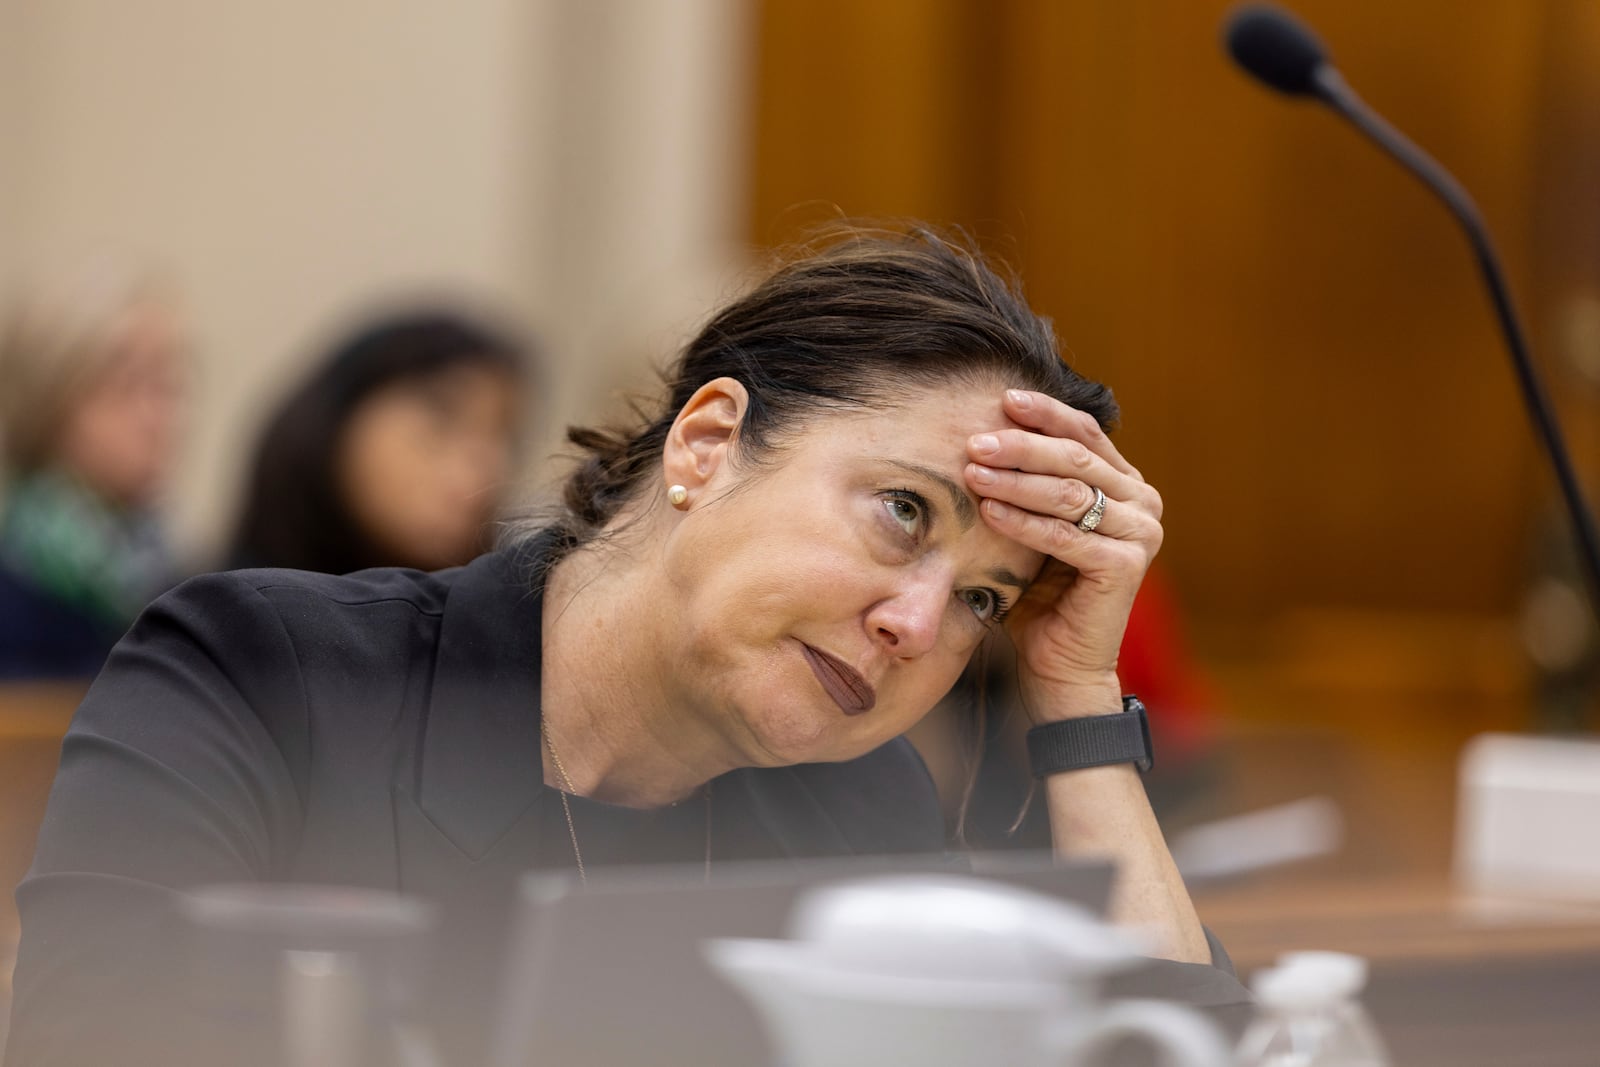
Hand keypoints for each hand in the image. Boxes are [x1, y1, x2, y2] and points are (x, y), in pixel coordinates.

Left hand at [964, 389, 1162, 721]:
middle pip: (1077, 458)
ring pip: (1070, 493)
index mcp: (1125, 484)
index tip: (1004, 398)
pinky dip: (1023, 522)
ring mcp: (1141, 534)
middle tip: (977, 440)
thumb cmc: (1040, 593)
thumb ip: (1032, 482)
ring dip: (1016, 480)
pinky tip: (988, 511)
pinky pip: (1065, 536)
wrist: (1058, 662)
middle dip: (1022, 446)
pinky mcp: (1126, 566)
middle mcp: (1143, 503)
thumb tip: (988, 428)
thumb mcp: (1037, 525)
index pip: (1086, 433)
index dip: (1046, 413)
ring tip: (973, 471)